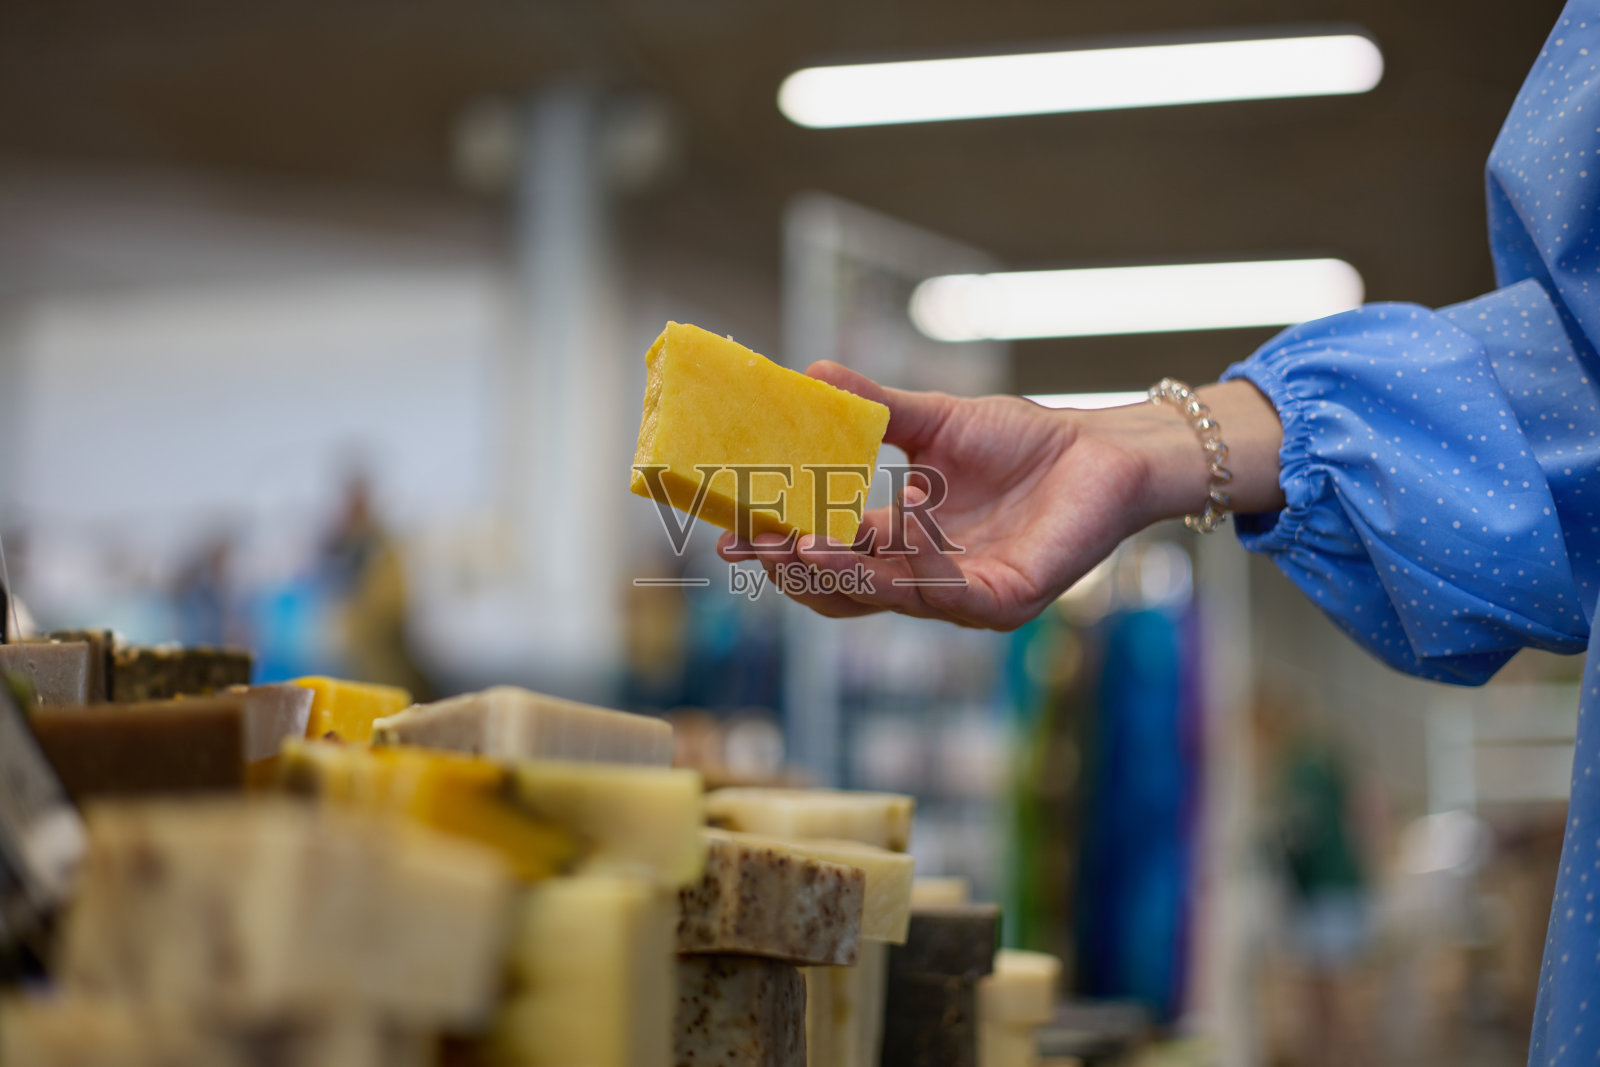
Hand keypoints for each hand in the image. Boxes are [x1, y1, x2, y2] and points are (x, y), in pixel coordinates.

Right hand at [717, 363, 1282, 629]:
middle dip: (796, 571)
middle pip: (846, 593)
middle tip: (754, 543)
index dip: (780, 546)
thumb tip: (809, 371)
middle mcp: (927, 580)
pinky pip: (951, 595)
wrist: (1104, 450)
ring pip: (889, 599)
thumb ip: (874, 410)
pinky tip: (891, 537)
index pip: (828, 556)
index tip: (733, 529)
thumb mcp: (934, 423)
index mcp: (901, 543)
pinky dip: (918, 569)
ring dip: (843, 575)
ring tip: (800, 548)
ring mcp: (965, 597)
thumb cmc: (1026, 440)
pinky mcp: (1008, 599)